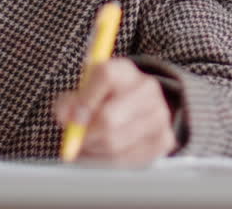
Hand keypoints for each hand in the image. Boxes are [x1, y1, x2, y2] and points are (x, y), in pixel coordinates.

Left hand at [54, 58, 176, 164]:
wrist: (139, 108)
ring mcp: (160, 114)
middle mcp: (147, 88)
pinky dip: (110, 161)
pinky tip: (104, 154)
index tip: (72, 118)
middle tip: (77, 141)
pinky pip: (128, 159)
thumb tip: (66, 118)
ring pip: (116, 142)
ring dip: (95, 150)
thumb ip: (70, 102)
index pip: (105, 76)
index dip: (85, 99)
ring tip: (89, 147)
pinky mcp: (165, 138)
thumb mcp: (85, 92)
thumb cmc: (104, 100)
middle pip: (109, 117)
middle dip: (86, 134)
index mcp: (124, 70)